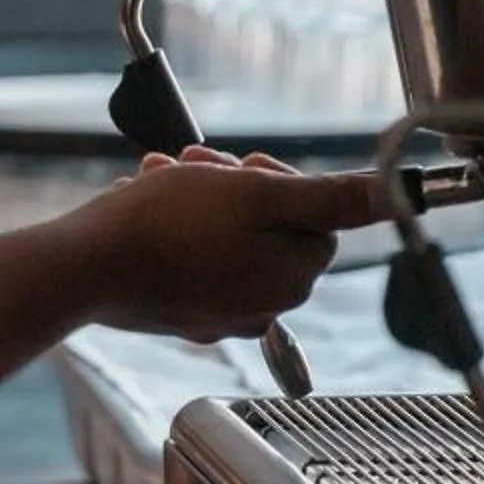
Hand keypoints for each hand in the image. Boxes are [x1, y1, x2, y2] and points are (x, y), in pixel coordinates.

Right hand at [75, 150, 380, 342]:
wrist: (85, 267)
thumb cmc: (165, 225)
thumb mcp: (256, 194)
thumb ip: (330, 197)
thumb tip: (398, 195)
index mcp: (292, 278)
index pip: (316, 219)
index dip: (277, 183)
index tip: (241, 168)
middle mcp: (263, 307)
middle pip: (270, 229)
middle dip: (233, 190)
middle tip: (196, 170)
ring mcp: (219, 315)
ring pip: (227, 240)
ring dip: (199, 201)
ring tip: (163, 181)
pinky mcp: (179, 314)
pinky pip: (192, 262)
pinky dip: (175, 233)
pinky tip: (146, 211)